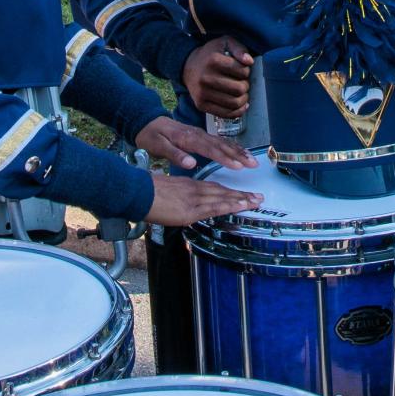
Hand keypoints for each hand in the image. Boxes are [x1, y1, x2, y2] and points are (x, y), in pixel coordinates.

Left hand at [135, 115, 258, 172]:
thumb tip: (191, 164)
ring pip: (223, 142)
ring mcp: (201, 134)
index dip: (225, 158)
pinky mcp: (201, 136)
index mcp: (188, 138)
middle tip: (253, 164)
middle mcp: (198, 135)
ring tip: (252, 160)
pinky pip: (219, 141)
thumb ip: (175, 154)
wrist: (147, 121)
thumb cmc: (151, 136)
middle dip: (238, 155)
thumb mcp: (158, 146)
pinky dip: (232, 146)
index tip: (238, 166)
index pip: (210, 149)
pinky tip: (240, 152)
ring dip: (238, 151)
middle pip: (221, 145)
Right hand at [144, 172, 263, 225]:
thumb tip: (181, 202)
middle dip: (241, 195)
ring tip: (256, 201)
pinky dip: (230, 205)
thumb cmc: (145, 192)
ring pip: (222, 198)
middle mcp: (194, 190)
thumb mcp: (165, 192)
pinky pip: (215, 207)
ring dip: (241, 200)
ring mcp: (194, 199)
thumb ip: (177, 196)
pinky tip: (240, 205)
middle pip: (222, 192)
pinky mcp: (191, 209)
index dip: (228, 192)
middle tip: (258, 197)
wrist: (137, 192)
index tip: (241, 194)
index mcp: (187, 186)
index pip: (213, 188)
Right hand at [181, 36, 252, 118]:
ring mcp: (202, 93)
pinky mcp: (201, 105)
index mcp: (213, 60)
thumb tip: (249, 62)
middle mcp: (206, 78)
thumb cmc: (211, 54)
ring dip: (243, 99)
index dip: (246, 71)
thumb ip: (239, 48)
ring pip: (234, 103)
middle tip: (242, 82)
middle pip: (239, 89)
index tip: (242, 70)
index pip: (242, 71)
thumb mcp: (225, 43)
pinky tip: (240, 104)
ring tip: (241, 93)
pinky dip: (237, 111)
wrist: (188, 66)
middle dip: (245, 85)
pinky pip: (225, 114)